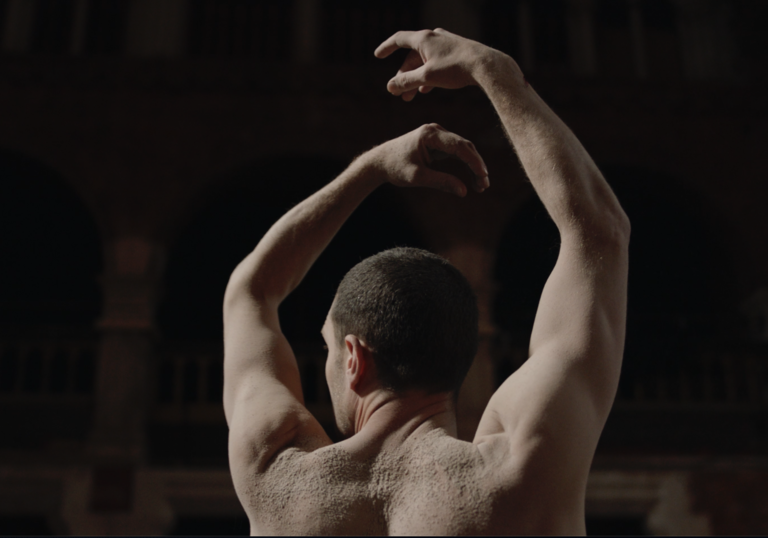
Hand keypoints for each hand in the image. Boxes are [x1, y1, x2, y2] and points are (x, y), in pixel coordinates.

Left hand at [369, 124, 488, 195]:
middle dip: (476, 165)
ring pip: (463, 149)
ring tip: (480, 185)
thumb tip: (463, 191)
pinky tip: (473, 177)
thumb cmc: (395, 168)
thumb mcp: (417, 177)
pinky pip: (456, 152)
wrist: (380, 162)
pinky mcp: (437, 143)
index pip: (460, 146)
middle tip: (484, 186)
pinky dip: (465, 164)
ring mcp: (437, 135)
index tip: (483, 177)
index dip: (474, 162)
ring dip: (473, 165)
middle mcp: (436, 131)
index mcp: (430, 135)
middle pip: (464, 146)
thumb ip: (440, 182)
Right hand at [374, 29, 490, 101]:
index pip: (399, 39)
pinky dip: (428, 76)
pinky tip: (426, 90)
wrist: (485, 66)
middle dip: (403, 76)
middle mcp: (434, 37)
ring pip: (424, 62)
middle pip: (412, 57)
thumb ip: (406, 81)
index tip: (378, 56)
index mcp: (424, 39)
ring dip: (415, 79)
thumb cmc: (455, 69)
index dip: (387, 47)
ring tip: (411, 96)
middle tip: (399, 95)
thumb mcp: (427, 77)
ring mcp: (446, 44)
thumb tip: (390, 87)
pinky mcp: (456, 52)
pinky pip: (436, 63)